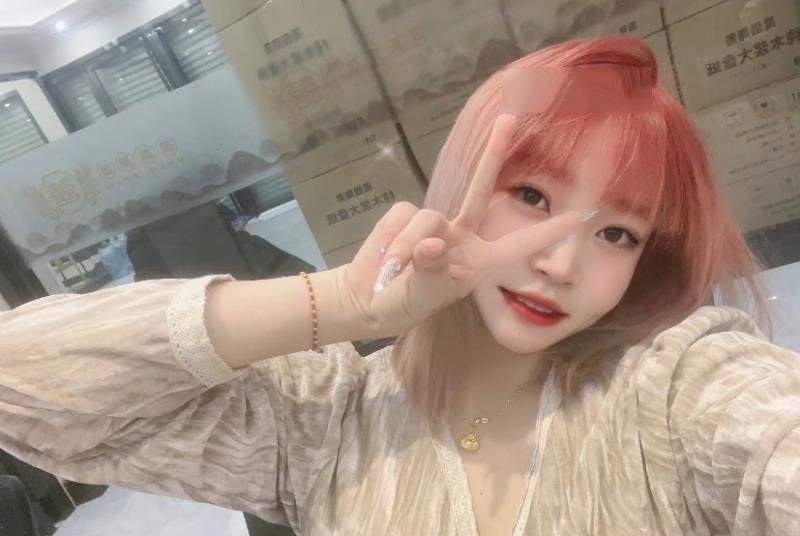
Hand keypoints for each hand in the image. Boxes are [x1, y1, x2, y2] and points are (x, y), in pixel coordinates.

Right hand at [339, 114, 582, 338]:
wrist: (366, 302)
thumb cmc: (404, 306)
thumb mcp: (422, 296)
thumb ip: (429, 270)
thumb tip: (431, 242)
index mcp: (477, 261)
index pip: (517, 244)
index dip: (545, 232)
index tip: (576, 216)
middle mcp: (460, 236)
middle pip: (480, 190)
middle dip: (492, 154)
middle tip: (509, 118)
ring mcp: (432, 226)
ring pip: (427, 217)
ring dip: (406, 247)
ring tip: (394, 272)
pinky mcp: (403, 217)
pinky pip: (401, 217)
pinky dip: (390, 239)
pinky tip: (384, 257)